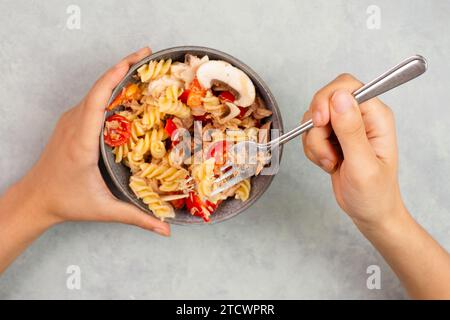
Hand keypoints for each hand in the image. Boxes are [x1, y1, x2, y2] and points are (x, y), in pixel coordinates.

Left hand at [19, 47, 169, 235]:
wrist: (35, 198)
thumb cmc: (66, 201)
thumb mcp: (103, 210)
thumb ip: (136, 218)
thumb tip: (166, 230)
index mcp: (82, 140)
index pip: (99, 97)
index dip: (117, 74)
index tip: (138, 59)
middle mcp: (74, 124)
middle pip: (99, 86)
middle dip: (124, 67)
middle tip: (150, 57)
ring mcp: (70, 120)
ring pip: (95, 90)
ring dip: (117, 76)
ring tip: (143, 70)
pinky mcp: (71, 122)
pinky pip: (92, 98)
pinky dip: (109, 88)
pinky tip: (126, 91)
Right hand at [302, 73, 404, 228]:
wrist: (369, 213)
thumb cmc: (374, 193)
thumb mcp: (363, 164)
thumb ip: (351, 130)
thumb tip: (339, 97)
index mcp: (376, 116)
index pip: (346, 86)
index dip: (327, 101)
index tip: (320, 124)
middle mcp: (360, 116)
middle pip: (324, 100)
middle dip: (317, 127)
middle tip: (327, 151)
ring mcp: (345, 126)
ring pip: (313, 119)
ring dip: (315, 144)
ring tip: (331, 162)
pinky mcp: (333, 137)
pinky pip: (310, 134)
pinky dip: (312, 151)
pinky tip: (328, 164)